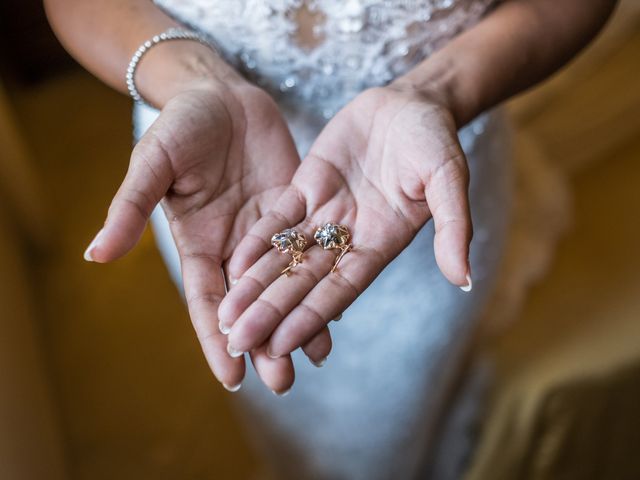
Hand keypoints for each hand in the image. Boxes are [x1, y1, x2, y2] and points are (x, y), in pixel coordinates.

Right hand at [83, 80, 329, 392]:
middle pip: (251, 305)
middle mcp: (234, 248)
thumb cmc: (180, 125)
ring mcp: (267, 233)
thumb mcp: (153, 162)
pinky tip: (340, 303)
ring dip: (299, 321)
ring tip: (317, 358)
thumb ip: (131, 207)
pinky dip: (323, 278)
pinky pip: (311, 251)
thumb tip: (95, 254)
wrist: (221, 95)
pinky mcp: (296, 213)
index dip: (216, 338)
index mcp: (198, 244)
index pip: (207, 302)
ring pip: (284, 286)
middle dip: (265, 343)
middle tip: (283, 382)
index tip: (231, 378)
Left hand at [219, 85, 471, 362]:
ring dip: (255, 285)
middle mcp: (349, 237)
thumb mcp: (449, 178)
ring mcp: (326, 214)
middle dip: (271, 311)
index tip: (281, 344)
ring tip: (223, 316)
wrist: (410, 103)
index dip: (311, 315)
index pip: (341, 288)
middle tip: (238, 342)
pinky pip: (277, 219)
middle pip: (305, 281)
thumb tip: (464, 278)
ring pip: (285, 256)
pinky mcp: (306, 188)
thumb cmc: (435, 141)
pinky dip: (255, 242)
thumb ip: (454, 226)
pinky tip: (229, 265)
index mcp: (381, 243)